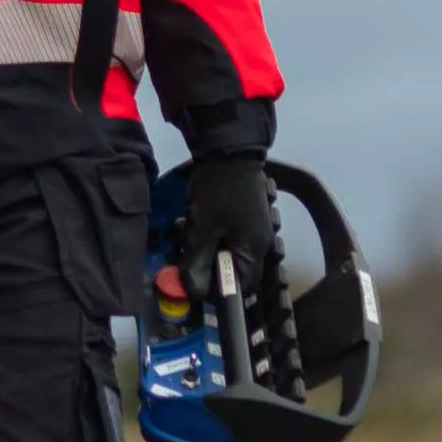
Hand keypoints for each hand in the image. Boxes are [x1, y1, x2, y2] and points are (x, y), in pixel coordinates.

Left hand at [178, 149, 281, 302]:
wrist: (228, 148)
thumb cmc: (218, 192)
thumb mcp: (203, 228)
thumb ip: (198, 263)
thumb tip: (194, 293)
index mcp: (254, 250)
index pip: (240, 288)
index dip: (216, 288)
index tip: (194, 277)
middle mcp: (258, 243)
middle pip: (230, 269)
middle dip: (204, 263)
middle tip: (183, 249)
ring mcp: (250, 227)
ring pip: (223, 250)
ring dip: (201, 245)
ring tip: (184, 228)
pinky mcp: (240, 214)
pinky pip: (223, 234)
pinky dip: (207, 232)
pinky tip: (192, 218)